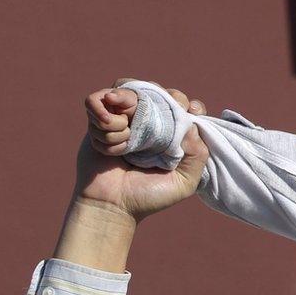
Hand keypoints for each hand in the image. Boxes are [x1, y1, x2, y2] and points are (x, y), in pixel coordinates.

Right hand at [78, 83, 208, 221]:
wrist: (112, 206)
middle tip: (154, 118)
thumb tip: (191, 122)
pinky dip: (102, 112)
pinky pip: (98, 99)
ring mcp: (122, 118)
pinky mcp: (97, 120)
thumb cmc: (148, 196)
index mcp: (169, 132)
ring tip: (125, 130)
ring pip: (127, 88)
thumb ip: (198, 154)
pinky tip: (109, 130)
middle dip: (160, 96)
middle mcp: (146, 121)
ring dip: (127, 103)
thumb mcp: (185, 181)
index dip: (187, 102)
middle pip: (155, 88)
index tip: (190, 111)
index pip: (182, 103)